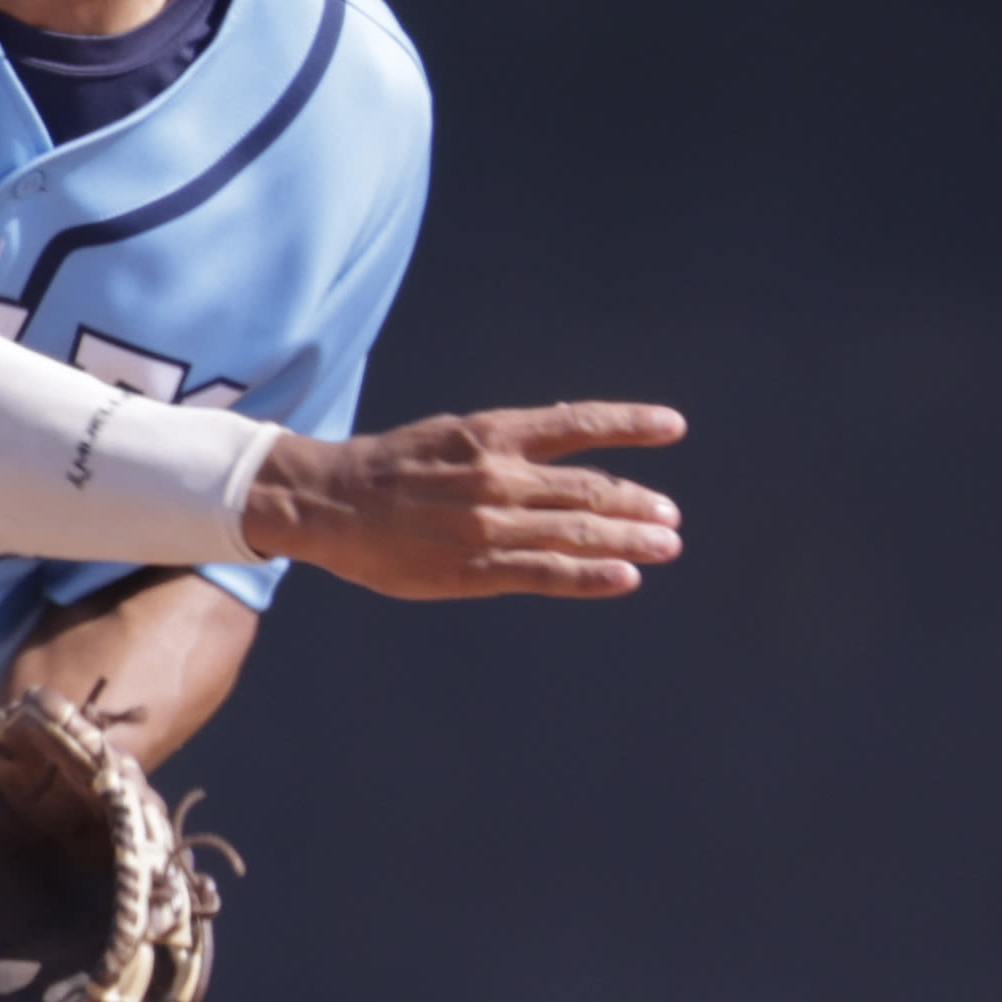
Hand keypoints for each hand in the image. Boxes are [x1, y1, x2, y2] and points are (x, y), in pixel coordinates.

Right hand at [242, 401, 686, 602]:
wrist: (328, 503)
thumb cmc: (392, 469)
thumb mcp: (452, 436)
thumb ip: (508, 445)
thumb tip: (567, 447)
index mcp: (492, 434)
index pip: (577, 424)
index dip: (630, 424)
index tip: (673, 426)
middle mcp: (498, 476)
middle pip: (586, 488)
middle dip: (636, 502)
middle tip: (671, 515)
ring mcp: (488, 525)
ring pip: (574, 531)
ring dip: (628, 538)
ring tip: (667, 543)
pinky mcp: (473, 569)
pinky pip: (544, 573)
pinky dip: (589, 576)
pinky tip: (626, 577)